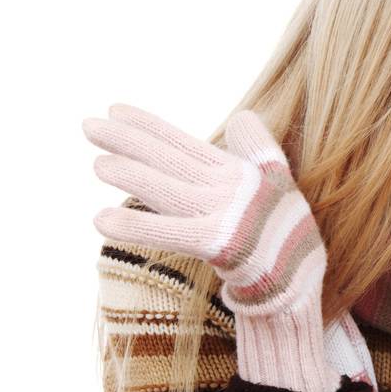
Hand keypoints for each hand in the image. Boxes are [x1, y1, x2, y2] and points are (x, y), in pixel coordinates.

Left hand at [83, 103, 337, 391]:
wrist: (302, 282)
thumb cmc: (285, 235)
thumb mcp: (278, 182)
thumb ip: (258, 149)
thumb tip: (241, 116)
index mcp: (237, 173)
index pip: (184, 143)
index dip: (149, 125)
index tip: (114, 109)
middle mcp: (229, 188)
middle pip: (170, 161)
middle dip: (128, 141)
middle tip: (88, 125)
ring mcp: (226, 215)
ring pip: (167, 190)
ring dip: (131, 176)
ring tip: (97, 164)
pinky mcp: (222, 244)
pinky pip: (170, 233)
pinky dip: (135, 227)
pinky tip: (100, 220)